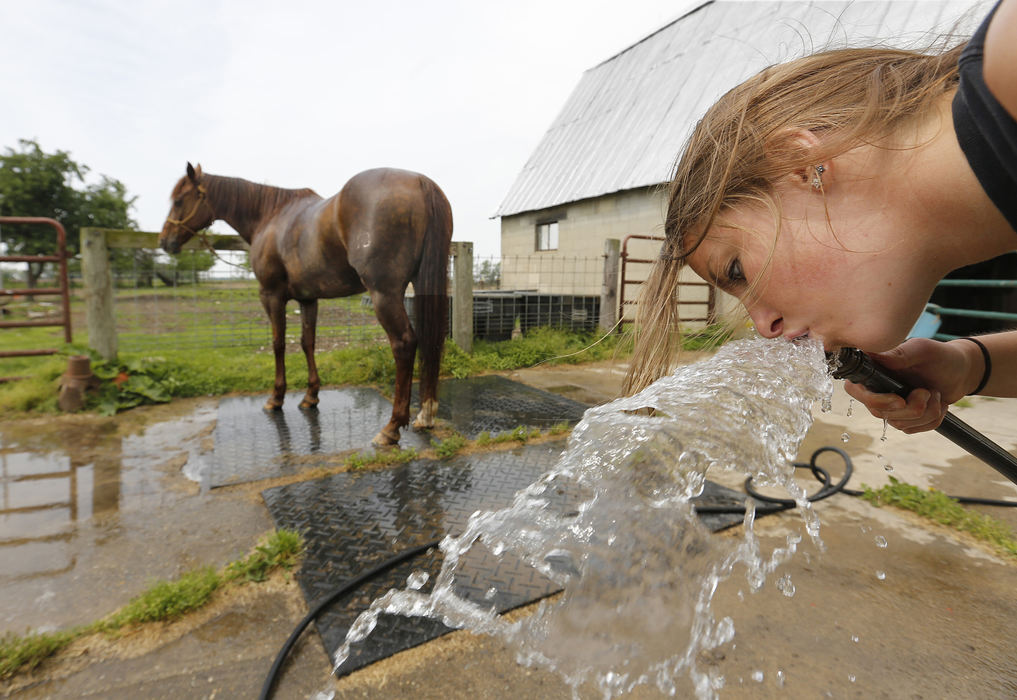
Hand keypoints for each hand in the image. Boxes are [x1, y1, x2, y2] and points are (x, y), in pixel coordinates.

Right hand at [842, 338, 976, 433]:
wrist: (961, 372)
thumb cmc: (940, 356)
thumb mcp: (922, 350)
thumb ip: (898, 354)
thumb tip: (872, 355)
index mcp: (876, 371)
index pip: (855, 390)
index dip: (874, 400)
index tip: (899, 400)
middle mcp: (878, 390)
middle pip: (879, 412)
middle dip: (911, 407)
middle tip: (926, 391)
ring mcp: (891, 407)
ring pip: (899, 424)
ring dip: (926, 411)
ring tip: (934, 393)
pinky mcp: (905, 419)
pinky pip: (913, 429)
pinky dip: (932, 419)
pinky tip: (937, 404)